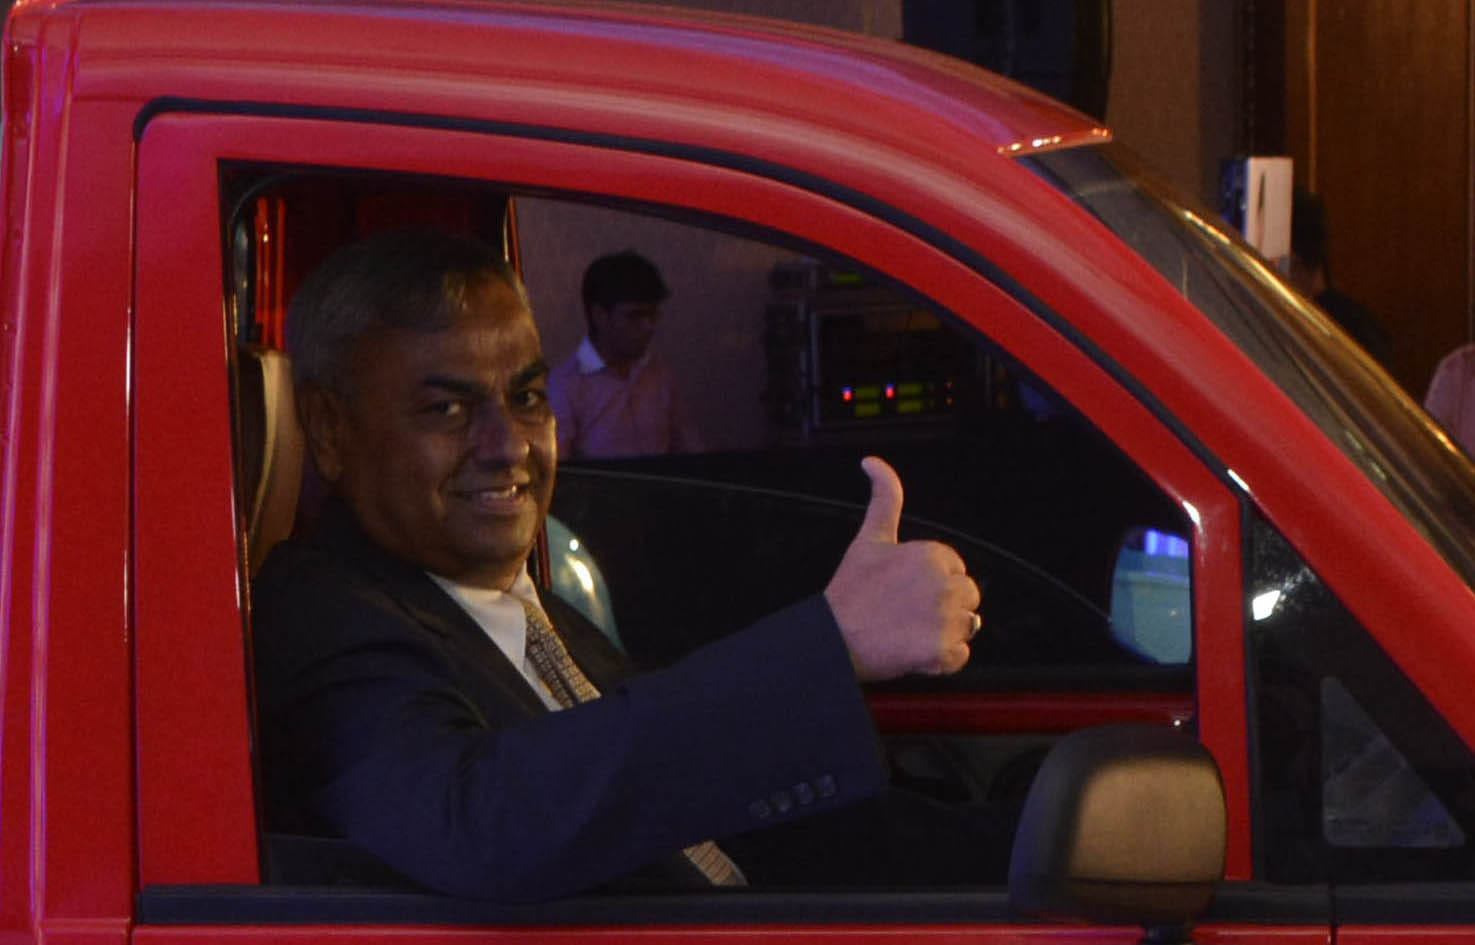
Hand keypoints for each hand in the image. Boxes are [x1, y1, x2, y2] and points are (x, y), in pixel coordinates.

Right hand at [824, 456, 981, 681]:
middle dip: (944, 606)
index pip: (955, 569)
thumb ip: (884, 498)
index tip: (903, 590)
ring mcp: (946, 620)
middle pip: (968, 596)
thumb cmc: (850, 590)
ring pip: (968, 626)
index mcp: (934, 554)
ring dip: (945, 633)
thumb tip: (872, 461)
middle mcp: (946, 584)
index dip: (931, 582)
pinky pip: (961, 657)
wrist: (834, 638)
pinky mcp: (943, 652)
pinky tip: (916, 651)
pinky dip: (942, 660)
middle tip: (906, 613)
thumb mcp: (870, 538)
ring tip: (910, 631)